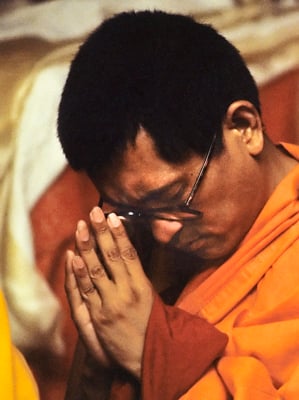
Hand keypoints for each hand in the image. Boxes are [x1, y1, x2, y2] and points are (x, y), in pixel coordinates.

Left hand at [65, 207, 154, 377]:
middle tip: (94, 213)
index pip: (130, 254)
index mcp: (142, 285)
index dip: (120, 234)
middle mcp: (127, 292)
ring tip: (80, 228)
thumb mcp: (152, 296)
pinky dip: (78, 273)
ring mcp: (111, 304)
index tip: (113, 217)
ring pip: (96, 270)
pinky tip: (73, 256)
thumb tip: (135, 252)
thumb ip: (144, 272)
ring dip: (86, 247)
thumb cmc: (151, 323)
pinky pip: (86, 291)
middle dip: (101, 233)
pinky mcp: (98, 316)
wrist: (147, 355)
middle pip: (112, 257)